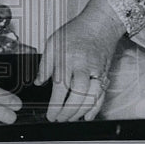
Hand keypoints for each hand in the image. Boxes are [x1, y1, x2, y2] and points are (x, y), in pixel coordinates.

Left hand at [36, 0, 125, 121]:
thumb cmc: (75, 32)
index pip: (61, 87)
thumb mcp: (52, 43)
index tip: (50, 114)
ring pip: (92, 97)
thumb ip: (45, 65)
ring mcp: (96, 71)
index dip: (55, 105)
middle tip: (60, 119)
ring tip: (70, 119)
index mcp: (68, 59)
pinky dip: (96, 108)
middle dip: (68, 111)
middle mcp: (84, 66)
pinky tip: (87, 116)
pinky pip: (102, 95)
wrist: (99, 24)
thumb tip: (39, 82)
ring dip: (80, 112)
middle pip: (78, 94)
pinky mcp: (105, 74)